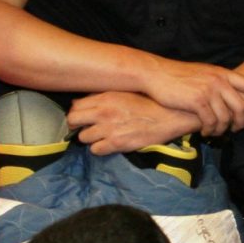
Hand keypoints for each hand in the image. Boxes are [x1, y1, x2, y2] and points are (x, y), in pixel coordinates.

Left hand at [67, 91, 201, 154]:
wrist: (170, 116)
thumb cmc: (149, 103)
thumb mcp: (124, 93)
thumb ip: (103, 96)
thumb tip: (81, 102)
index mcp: (106, 97)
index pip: (75, 106)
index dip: (76, 112)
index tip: (81, 117)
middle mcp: (104, 112)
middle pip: (73, 120)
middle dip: (77, 125)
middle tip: (86, 127)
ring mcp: (109, 129)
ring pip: (83, 137)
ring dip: (90, 138)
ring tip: (101, 136)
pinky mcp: (118, 144)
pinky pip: (95, 150)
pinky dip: (100, 149)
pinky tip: (108, 144)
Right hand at [140, 58, 243, 134]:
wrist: (157, 74)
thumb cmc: (178, 76)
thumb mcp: (203, 73)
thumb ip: (218, 81)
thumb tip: (230, 95)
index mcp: (222, 73)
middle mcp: (219, 81)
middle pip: (241, 106)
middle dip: (242, 121)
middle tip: (236, 129)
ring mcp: (209, 90)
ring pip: (226, 118)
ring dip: (222, 129)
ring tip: (215, 132)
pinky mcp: (197, 101)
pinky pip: (211, 122)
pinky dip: (209, 130)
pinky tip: (204, 132)